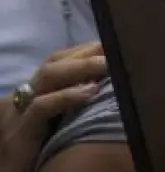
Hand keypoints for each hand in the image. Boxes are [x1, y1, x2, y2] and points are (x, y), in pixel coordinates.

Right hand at [0, 43, 104, 171]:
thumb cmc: (34, 151)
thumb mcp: (54, 123)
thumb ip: (72, 105)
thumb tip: (108, 88)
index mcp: (33, 93)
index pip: (56, 61)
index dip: (83, 51)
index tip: (110, 45)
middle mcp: (25, 97)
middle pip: (53, 63)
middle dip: (85, 53)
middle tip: (114, 50)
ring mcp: (19, 112)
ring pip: (47, 76)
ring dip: (80, 66)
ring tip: (108, 64)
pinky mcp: (21, 131)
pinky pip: (41, 107)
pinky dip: (67, 96)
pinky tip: (90, 92)